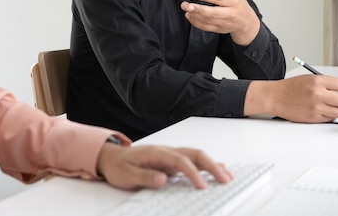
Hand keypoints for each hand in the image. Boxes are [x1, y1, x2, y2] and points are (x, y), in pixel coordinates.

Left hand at [96, 144, 231, 189]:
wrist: (111, 157)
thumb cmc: (118, 165)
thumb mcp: (126, 174)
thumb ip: (145, 176)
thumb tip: (163, 179)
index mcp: (156, 153)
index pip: (180, 161)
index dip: (193, 173)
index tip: (202, 186)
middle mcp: (166, 151)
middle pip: (194, 154)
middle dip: (211, 166)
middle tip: (224, 179)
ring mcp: (170, 155)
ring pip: (196, 156)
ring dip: (212, 164)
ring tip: (227, 176)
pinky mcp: (171, 162)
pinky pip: (193, 161)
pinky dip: (207, 165)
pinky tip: (217, 170)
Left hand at [180, 0, 259, 45]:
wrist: (246, 21)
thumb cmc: (237, 2)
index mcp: (234, 1)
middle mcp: (230, 13)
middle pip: (213, 13)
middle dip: (198, 9)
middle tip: (186, 5)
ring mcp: (224, 23)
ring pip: (208, 21)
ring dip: (195, 15)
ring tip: (185, 8)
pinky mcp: (219, 29)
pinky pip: (206, 27)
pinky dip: (196, 22)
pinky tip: (189, 15)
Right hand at [245, 75, 337, 121]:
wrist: (275, 97)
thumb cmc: (290, 88)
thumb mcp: (309, 78)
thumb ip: (327, 83)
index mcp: (317, 81)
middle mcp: (317, 94)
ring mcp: (315, 107)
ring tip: (332, 106)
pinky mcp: (312, 118)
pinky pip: (329, 119)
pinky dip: (329, 116)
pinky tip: (322, 111)